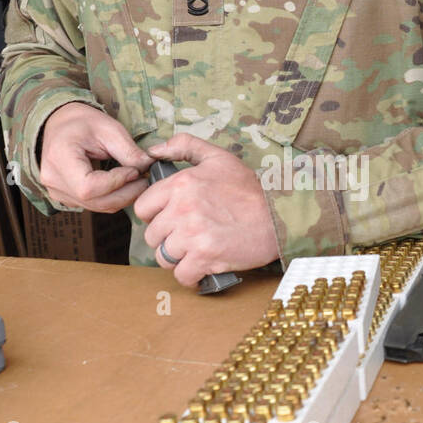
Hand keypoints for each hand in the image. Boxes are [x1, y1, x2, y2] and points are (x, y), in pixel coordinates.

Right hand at [38, 102, 152, 211]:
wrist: (60, 124)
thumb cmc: (82, 123)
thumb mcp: (109, 128)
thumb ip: (128, 150)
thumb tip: (147, 168)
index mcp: (59, 158)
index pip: (88, 186)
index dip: (116, 182)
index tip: (134, 171)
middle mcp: (52, 180)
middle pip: (94, 201)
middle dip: (125, 194)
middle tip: (143, 180)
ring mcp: (57, 192)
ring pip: (97, 206)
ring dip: (122, 197)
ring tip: (136, 181)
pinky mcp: (65, 197)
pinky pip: (93, 205)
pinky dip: (112, 198)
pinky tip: (122, 185)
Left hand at [135, 133, 278, 286]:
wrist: (279, 216)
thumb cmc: (250, 189)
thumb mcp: (218, 157)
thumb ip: (184, 146)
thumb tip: (154, 150)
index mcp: (181, 184)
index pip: (143, 208)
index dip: (155, 216)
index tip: (170, 219)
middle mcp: (182, 209)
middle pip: (152, 236)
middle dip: (167, 239)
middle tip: (186, 237)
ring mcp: (193, 235)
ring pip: (164, 257)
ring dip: (178, 258)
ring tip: (195, 252)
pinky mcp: (205, 258)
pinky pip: (182, 276)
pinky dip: (191, 276)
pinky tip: (202, 268)